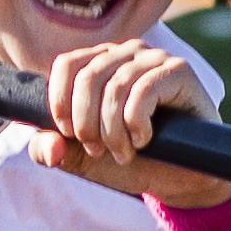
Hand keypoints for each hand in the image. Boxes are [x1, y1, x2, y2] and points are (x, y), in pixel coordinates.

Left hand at [32, 37, 230, 206]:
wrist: (182, 177)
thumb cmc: (134, 160)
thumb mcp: (83, 159)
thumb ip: (53, 150)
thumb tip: (48, 144)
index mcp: (100, 63)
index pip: (66, 65)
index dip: (60, 103)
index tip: (71, 135)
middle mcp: (126, 53)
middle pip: (87, 78)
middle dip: (86, 124)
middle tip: (98, 151)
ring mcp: (154, 58)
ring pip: (114, 87)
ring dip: (113, 131)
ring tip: (124, 153)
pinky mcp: (179, 70)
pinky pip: (143, 91)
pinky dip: (136, 124)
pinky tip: (145, 140)